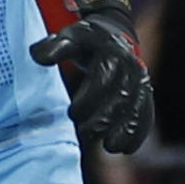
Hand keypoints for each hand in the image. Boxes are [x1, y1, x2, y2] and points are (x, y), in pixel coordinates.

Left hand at [29, 0, 153, 153]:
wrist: (114, 35)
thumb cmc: (86, 41)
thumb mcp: (69, 37)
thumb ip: (54, 46)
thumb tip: (39, 57)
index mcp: (111, 50)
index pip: (104, 75)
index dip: (90, 97)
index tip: (71, 114)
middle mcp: (130, 65)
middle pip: (122, 95)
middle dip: (104, 118)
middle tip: (84, 134)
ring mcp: (141, 80)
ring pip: (137, 107)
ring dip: (126, 129)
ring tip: (110, 147)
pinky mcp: (144, 94)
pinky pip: (145, 113)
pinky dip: (138, 131)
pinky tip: (127, 149)